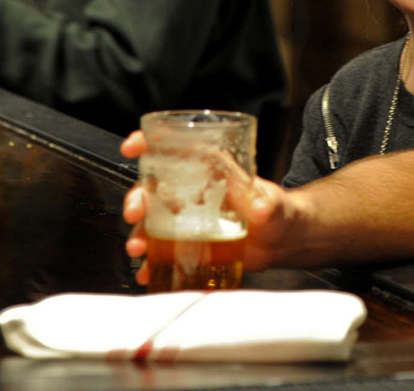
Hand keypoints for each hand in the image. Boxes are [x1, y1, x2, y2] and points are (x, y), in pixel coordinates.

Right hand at [120, 130, 295, 285]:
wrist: (281, 242)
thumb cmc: (276, 212)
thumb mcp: (274, 205)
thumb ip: (267, 205)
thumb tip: (260, 208)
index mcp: (210, 169)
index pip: (176, 148)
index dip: (150, 143)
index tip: (132, 146)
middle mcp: (192, 191)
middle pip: (153, 187)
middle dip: (137, 198)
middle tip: (134, 212)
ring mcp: (187, 219)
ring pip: (152, 221)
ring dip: (139, 233)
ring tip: (138, 248)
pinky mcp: (189, 244)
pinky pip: (163, 251)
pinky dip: (151, 262)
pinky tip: (147, 271)